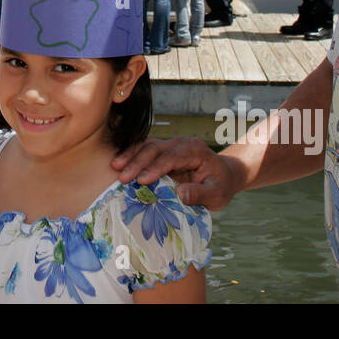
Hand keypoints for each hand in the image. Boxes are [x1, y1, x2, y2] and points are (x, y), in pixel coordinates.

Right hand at [111, 136, 242, 211]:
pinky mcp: (163, 150)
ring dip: (131, 156)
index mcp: (195, 151)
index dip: (156, 168)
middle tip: (122, 178)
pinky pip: (145, 149)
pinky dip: (131, 155)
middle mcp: (181, 143)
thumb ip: (200, 194)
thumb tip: (180, 194)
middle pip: (156, 148)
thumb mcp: (217, 194)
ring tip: (115, 167)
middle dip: (138, 162)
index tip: (142, 181)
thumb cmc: (220, 185)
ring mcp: (171, 144)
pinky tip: (119, 163)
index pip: (173, 157)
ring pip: (147, 146)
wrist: (223, 174)